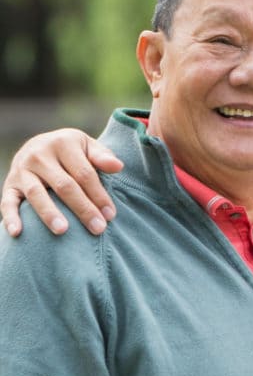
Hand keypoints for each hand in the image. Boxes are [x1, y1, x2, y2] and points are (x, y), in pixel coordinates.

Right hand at [1, 130, 121, 237]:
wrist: (38, 145)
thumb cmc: (72, 151)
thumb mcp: (88, 146)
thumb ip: (102, 157)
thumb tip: (118, 167)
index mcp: (63, 143)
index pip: (84, 173)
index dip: (99, 195)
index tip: (110, 215)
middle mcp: (39, 155)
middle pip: (64, 185)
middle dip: (82, 208)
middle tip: (98, 228)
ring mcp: (22, 170)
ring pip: (36, 194)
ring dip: (49, 213)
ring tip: (63, 231)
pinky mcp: (9, 184)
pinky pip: (7, 202)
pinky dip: (11, 217)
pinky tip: (17, 233)